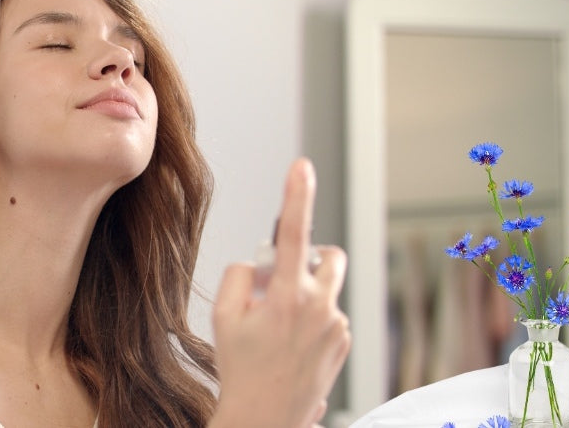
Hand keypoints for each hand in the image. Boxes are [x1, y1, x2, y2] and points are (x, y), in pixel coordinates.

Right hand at [211, 158, 350, 427]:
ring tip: (279, 328)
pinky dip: (313, 319)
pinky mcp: (344, 342)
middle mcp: (320, 307)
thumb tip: (263, 265)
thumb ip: (241, 275)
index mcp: (288, 297)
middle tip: (280, 280)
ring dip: (306, 293)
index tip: (302, 166)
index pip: (295, 233)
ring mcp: (337, 327)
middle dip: (310, 257)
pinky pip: (330, 314)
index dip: (297, 194)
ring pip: (327, 288)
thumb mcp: (224, 317)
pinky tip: (292, 345)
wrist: (264, 419)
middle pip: (329, 255)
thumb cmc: (240, 370)